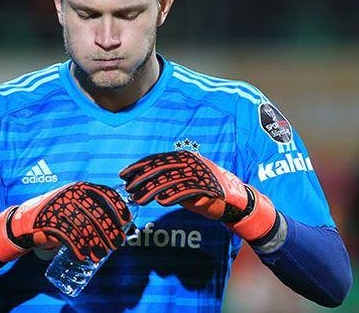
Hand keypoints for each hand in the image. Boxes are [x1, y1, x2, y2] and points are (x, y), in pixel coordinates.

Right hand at [0, 181, 131, 262]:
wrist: (25, 220)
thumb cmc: (57, 214)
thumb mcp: (75, 205)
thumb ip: (92, 210)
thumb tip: (119, 226)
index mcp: (81, 188)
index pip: (104, 194)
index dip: (117, 207)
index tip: (126, 220)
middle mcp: (72, 194)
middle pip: (97, 213)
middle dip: (109, 230)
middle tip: (116, 244)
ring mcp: (60, 207)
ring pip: (84, 226)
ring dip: (96, 243)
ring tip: (101, 254)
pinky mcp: (49, 221)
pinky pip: (68, 236)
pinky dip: (78, 247)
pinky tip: (84, 256)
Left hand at [119, 150, 275, 240]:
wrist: (234, 200)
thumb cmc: (206, 192)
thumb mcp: (184, 183)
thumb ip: (168, 181)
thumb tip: (143, 185)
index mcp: (184, 158)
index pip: (157, 159)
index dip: (139, 166)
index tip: (124, 175)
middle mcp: (191, 162)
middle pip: (161, 168)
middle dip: (142, 178)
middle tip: (128, 188)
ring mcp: (200, 173)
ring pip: (171, 179)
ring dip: (152, 190)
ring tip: (139, 199)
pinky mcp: (208, 186)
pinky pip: (187, 190)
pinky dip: (173, 195)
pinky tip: (161, 201)